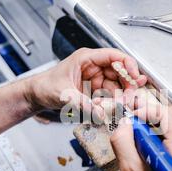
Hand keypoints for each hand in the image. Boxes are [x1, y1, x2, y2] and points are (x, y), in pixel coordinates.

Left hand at [23, 48, 146, 116]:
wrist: (36, 96)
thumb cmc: (45, 86)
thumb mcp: (63, 94)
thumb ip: (82, 104)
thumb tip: (100, 113)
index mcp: (87, 59)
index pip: (115, 56)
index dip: (128, 65)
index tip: (135, 77)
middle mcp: (94, 67)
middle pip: (120, 72)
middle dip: (127, 85)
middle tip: (129, 98)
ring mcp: (95, 79)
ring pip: (116, 86)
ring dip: (120, 97)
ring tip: (118, 106)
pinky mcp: (94, 91)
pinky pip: (109, 96)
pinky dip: (112, 103)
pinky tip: (110, 109)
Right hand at [110, 107, 171, 170]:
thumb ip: (124, 141)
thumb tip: (125, 122)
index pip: (168, 115)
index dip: (147, 110)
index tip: (131, 115)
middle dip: (151, 112)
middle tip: (132, 117)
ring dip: (154, 121)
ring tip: (135, 129)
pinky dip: (158, 131)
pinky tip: (143, 140)